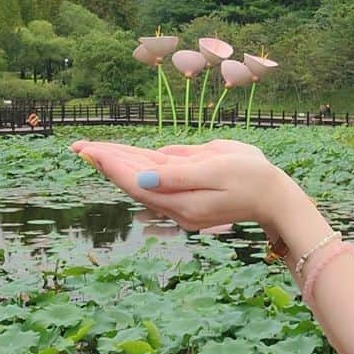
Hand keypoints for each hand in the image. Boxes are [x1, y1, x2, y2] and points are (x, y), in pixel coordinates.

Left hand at [69, 138, 289, 231]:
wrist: (276, 197)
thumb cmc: (253, 177)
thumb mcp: (218, 168)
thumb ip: (180, 174)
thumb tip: (144, 178)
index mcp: (183, 201)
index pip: (137, 181)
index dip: (111, 164)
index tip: (89, 150)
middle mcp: (177, 206)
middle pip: (133, 182)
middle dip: (106, 163)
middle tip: (77, 147)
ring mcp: (182, 204)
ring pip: (142, 182)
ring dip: (117, 165)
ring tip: (91, 151)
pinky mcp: (188, 199)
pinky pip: (156, 182)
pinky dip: (137, 168)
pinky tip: (122, 159)